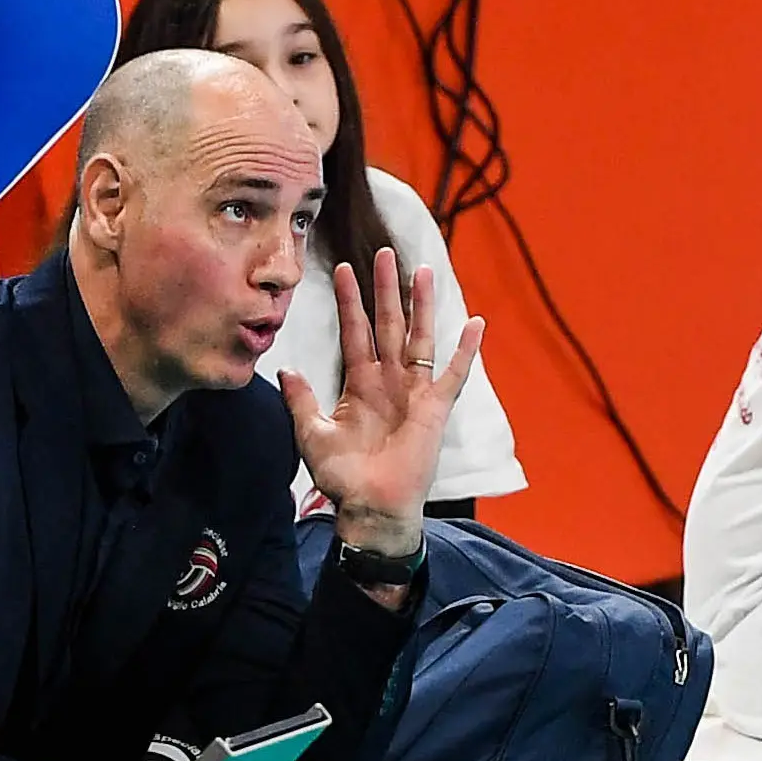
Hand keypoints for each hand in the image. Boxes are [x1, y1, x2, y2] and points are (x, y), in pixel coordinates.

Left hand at [279, 247, 483, 560]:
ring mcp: (413, 392)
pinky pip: (453, 375)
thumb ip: (301, 401)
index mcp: (358, 384)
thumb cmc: (342, 478)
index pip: (354, 332)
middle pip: (388, 324)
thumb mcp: (311, 435)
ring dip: (422, 306)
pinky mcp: (435, 409)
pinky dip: (466, 351)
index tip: (342, 268)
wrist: (370, 508)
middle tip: (384, 252)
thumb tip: (285, 368)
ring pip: (419, 338)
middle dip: (385, 289)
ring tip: (424, 271)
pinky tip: (475, 324)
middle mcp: (387, 381)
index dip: (349, 302)